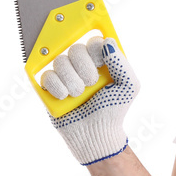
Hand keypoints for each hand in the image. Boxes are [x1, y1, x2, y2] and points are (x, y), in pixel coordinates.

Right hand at [41, 36, 139, 164]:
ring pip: (60, 61)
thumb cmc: (113, 110)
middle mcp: (82, 65)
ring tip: (79, 95)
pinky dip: (57, 87)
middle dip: (84, 68)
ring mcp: (65, 75)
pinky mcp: (50, 87)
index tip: (100, 63)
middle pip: (75, 48)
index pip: (94, 41)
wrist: (95, 135)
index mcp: (101, 62)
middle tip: (91, 83)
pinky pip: (46, 75)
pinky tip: (65, 98)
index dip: (95, 49)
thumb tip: (107, 42)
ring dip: (72, 81)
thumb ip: (122, 63)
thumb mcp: (129, 86)